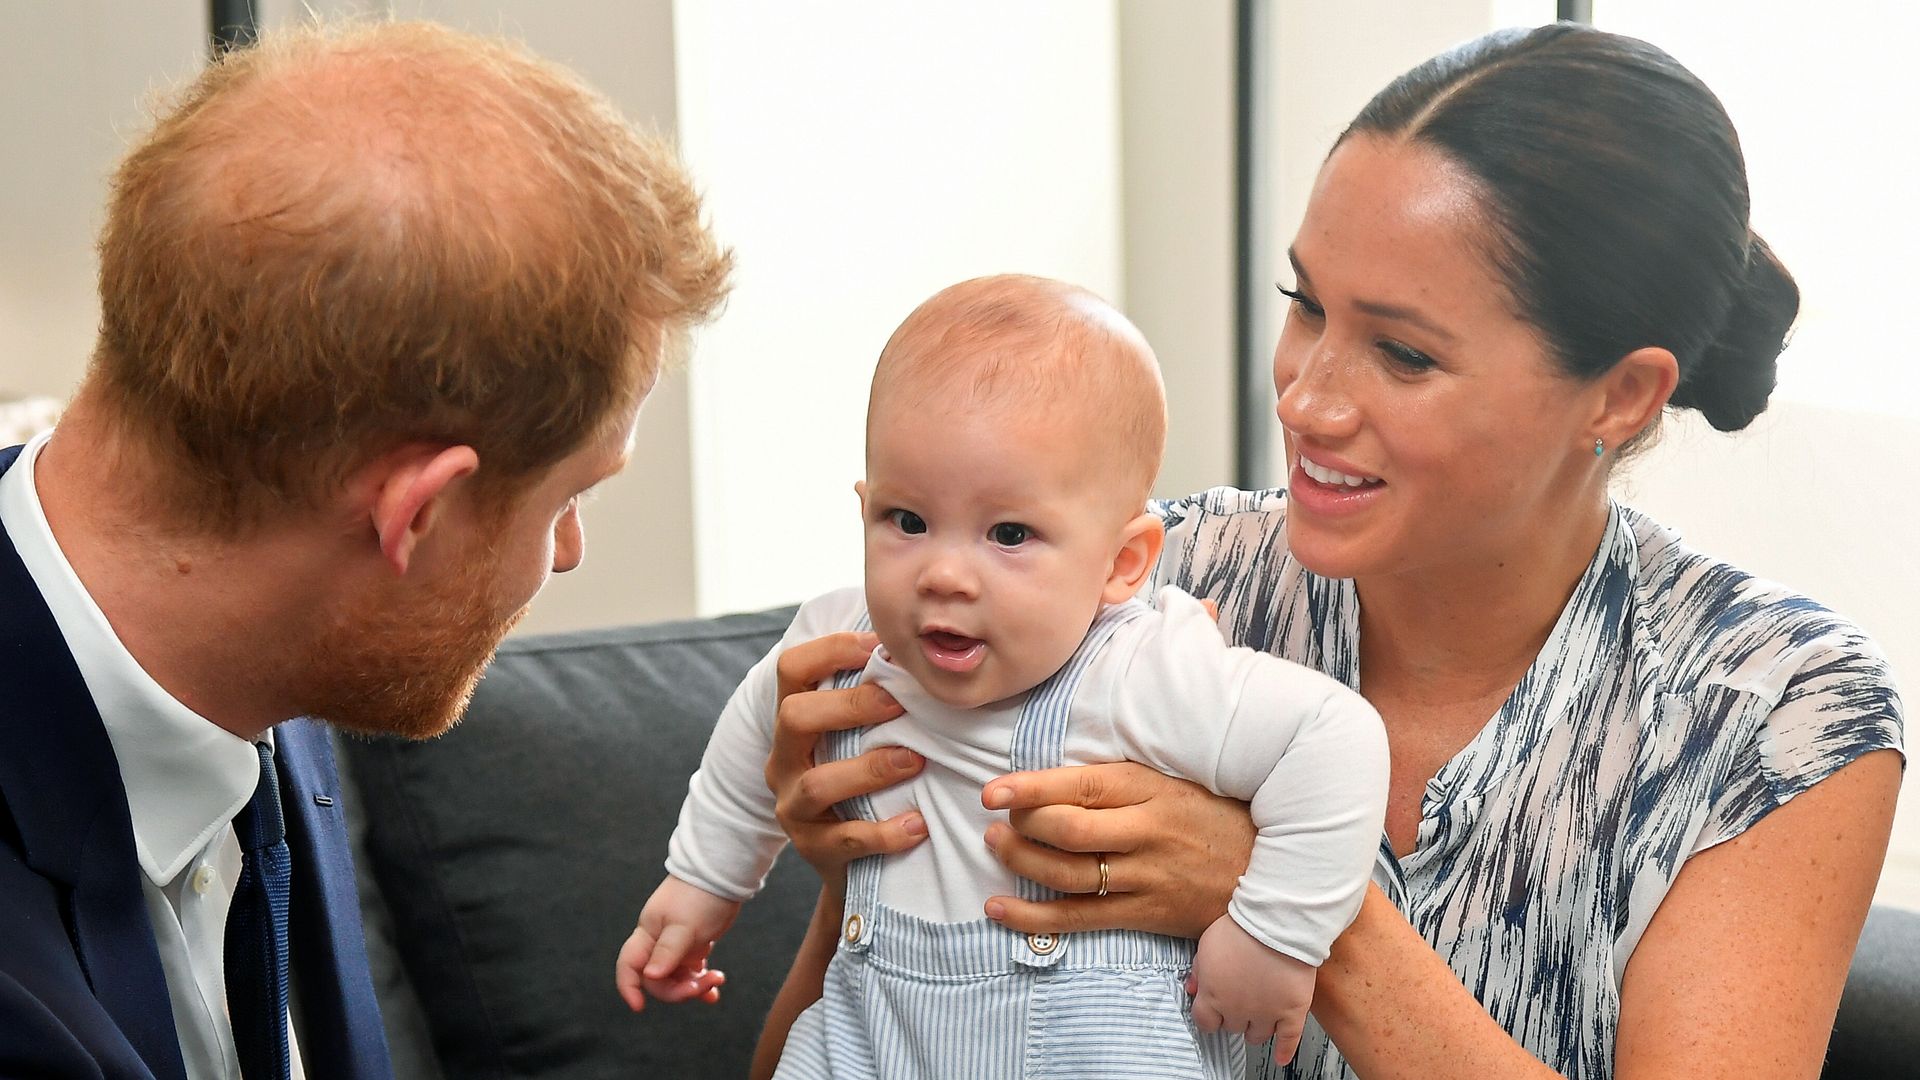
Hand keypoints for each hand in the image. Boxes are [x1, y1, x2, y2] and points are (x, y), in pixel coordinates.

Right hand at [615, 876, 738, 1011]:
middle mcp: (658, 942)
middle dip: (678, 989)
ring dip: (694, 986)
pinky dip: (702, 981)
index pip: (629, 966)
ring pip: (676, 977)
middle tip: (703, 985)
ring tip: (716, 980)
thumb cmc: (701, 896)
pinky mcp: (694, 945)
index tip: (640, 1007)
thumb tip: (650, 976)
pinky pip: (692, 971)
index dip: (629, 987)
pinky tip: (715, 989)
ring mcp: (676, 945)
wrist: (723, 874)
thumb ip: (667, 951)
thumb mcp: (684, 926)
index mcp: (648, 934)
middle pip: (657, 979)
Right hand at [766, 630, 925, 890]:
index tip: (878, 646)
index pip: (792, 669)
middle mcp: (784, 760)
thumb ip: (878, 697)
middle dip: (849, 705)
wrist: (855, 864)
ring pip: (817, 783)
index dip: (830, 650)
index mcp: (794, 722)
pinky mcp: (813, 850)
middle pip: (793, 716)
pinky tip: (918, 825)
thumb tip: (924, 646)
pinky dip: (884, 832)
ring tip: (916, 761)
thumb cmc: (867, 782)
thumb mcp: (860, 736)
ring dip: (871, 769)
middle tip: (900, 703)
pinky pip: (845, 839)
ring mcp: (793, 807)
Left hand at [978, 761, 1254, 937]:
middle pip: (1068, 831)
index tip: (994, 791)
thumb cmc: (1215, 818)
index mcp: (1151, 790)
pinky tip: (999, 908)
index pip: (1081, 785)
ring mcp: (1146, 877)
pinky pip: (1078, 919)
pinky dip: (1033, 916)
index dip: (1031, 788)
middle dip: (1021, 826)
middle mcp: (1146, 833)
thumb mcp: (1175, 782)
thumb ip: (1121, 780)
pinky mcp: (1145, 914)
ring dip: (1020, 862)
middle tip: (996, 820)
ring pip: (1067, 874)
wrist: (1272, 873)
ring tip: (995, 847)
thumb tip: (1057, 775)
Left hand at [1187, 915, 1314, 1064]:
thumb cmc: (1241, 928)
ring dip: (1255, 1028)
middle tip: (1240, 1003)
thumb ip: (1198, 970)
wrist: (1276, 922)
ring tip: (1258, 1018)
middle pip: (1232, 1027)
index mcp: (1213, 996)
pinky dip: (1285, 1051)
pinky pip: (1289, 1040)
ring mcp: (1266, 1013)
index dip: (1209, 1017)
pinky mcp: (1292, 1012)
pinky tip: (1281, 1057)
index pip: (1205, 1022)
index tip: (1213, 1013)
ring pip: (1257, 1036)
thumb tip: (1193, 988)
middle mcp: (1238, 1010)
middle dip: (1234, 1016)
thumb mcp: (1207, 944)